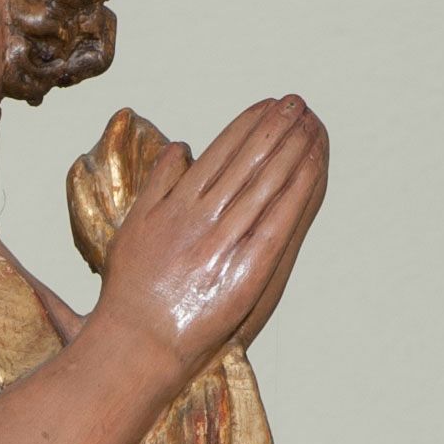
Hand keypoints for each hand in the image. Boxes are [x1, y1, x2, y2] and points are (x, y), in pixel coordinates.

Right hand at [97, 96, 327, 382]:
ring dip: (291, 150)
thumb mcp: (132, 227)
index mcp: (175, 204)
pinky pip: (278, 223)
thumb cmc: (130, 289)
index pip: (219, 152)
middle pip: (246, 161)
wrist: (137, 341)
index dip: (246, 125)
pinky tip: (313, 168)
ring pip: (265, 185)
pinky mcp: (246, 272)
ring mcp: (224, 243)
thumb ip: (156, 185)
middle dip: (274, 128)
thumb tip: (179, 148)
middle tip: (296, 102)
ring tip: (310, 123)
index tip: (266, 105)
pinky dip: (297, 192)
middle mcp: (201, 217)